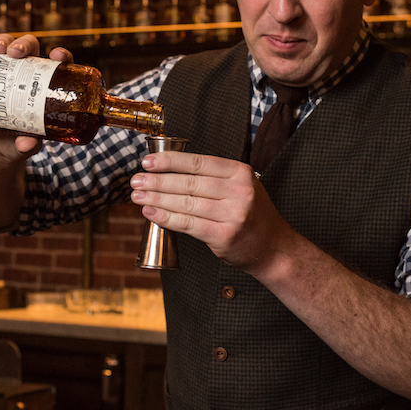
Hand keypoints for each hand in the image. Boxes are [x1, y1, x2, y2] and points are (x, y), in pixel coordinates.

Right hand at [0, 33, 72, 159]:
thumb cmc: (14, 144)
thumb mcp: (22, 147)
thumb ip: (27, 145)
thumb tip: (27, 143)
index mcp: (42, 87)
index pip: (57, 65)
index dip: (61, 55)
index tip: (57, 56)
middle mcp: (24, 74)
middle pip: (28, 48)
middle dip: (22, 44)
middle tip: (14, 54)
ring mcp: (3, 71)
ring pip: (6, 45)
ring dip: (2, 40)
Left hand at [129, 152, 289, 272]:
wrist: (274, 248)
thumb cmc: (252, 216)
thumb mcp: (241, 187)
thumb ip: (213, 178)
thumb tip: (169, 171)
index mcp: (240, 173)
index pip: (198, 162)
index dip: (170, 161)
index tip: (148, 162)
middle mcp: (239, 191)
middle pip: (189, 183)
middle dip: (157, 181)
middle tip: (136, 180)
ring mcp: (233, 214)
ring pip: (185, 203)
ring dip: (157, 198)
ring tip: (137, 196)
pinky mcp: (224, 236)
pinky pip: (188, 224)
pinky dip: (166, 217)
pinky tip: (151, 212)